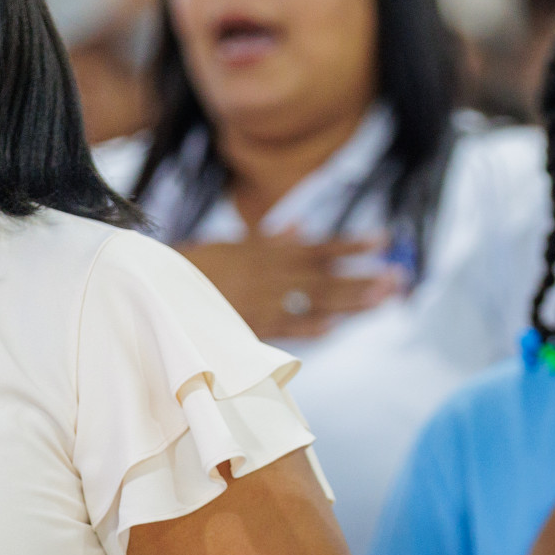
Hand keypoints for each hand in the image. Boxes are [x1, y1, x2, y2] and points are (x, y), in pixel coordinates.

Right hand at [182, 233, 402, 341]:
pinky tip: (332, 327)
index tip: (385, 239)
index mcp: (268, 253)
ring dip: (349, 301)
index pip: (320, 247)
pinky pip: (281, 327)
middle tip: (399, 277)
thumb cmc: (195, 265)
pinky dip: (305, 326)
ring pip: (312, 300)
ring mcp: (260, 301)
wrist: (155, 284)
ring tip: (382, 299)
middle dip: (363, 278)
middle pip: (326, 276)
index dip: (353, 244)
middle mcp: (269, 274)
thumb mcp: (233, 243)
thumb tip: (299, 226)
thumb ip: (270, 239)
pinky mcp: (246, 325)